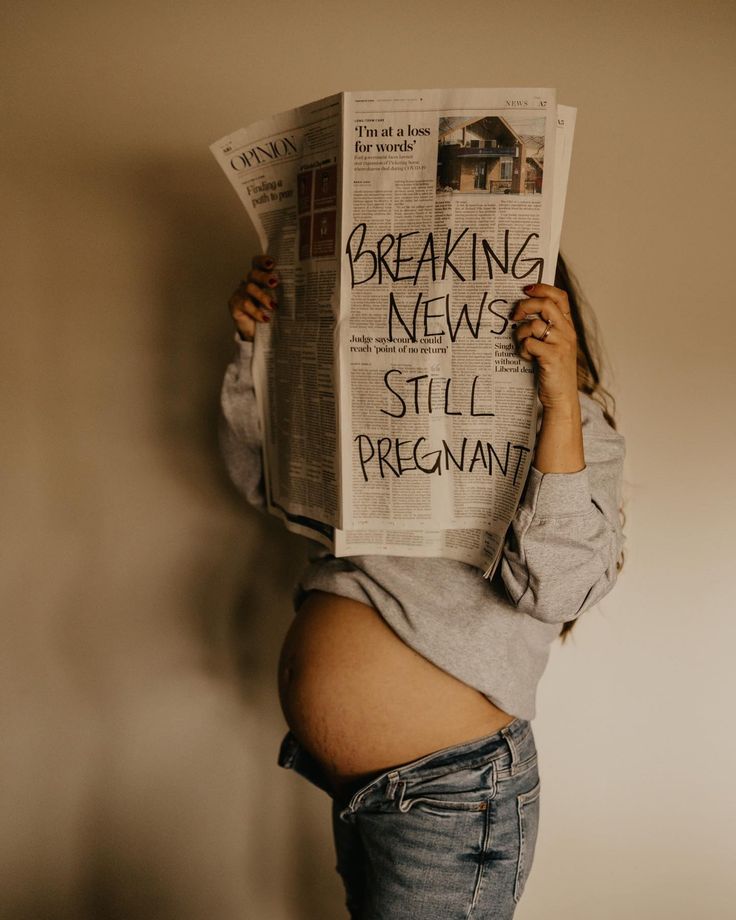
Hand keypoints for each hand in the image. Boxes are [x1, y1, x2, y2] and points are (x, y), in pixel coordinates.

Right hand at [227, 253, 279, 341]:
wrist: (255, 331)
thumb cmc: (269, 313)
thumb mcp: (277, 301)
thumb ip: (282, 293)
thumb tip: (302, 291)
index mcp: (258, 278)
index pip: (257, 263)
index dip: (263, 260)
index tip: (272, 263)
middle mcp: (248, 282)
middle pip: (253, 274)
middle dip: (264, 277)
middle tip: (274, 282)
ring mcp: (240, 293)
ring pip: (250, 288)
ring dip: (263, 296)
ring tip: (273, 306)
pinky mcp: (235, 304)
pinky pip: (245, 304)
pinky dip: (257, 312)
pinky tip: (265, 318)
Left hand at [511, 282, 578, 413]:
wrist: (561, 396)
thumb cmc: (553, 370)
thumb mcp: (553, 345)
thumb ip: (545, 328)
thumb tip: (522, 311)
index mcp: (568, 326)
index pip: (560, 296)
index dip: (543, 288)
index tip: (525, 289)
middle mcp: (567, 332)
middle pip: (545, 305)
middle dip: (524, 306)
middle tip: (514, 316)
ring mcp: (561, 344)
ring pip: (533, 325)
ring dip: (520, 334)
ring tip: (522, 345)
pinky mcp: (553, 357)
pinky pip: (529, 344)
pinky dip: (523, 350)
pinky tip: (526, 357)